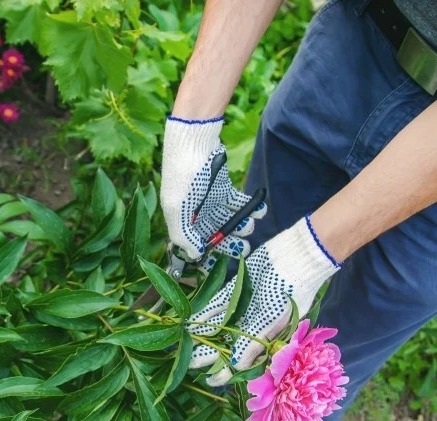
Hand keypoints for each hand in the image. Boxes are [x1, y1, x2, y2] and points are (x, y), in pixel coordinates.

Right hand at [160, 115, 266, 260]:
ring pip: (229, 221)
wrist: (195, 141)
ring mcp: (210, 201)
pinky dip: (251, 208)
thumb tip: (193, 254)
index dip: (206, 258)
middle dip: (231, 245)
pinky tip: (260, 211)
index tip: (221, 264)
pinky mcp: (224, 188)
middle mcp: (196, 214)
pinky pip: (239, 203)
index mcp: (181, 221)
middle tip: (245, 249)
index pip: (193, 246)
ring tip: (250, 227)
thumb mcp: (177, 207)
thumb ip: (183, 234)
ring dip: (242, 227)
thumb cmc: (183, 175)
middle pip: (215, 236)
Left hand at [189, 216, 341, 385]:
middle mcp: (253, 325)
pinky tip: (192, 321)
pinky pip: (218, 305)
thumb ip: (252, 343)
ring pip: (219, 326)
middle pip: (227, 344)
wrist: (295, 255)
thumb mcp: (272, 320)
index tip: (211, 380)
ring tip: (184, 344)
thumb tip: (236, 366)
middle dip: (209, 354)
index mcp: (266, 337)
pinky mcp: (237, 290)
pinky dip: (206, 313)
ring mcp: (244, 308)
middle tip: (188, 362)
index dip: (227, 372)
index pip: (244, 360)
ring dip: (203, 335)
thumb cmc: (291, 290)